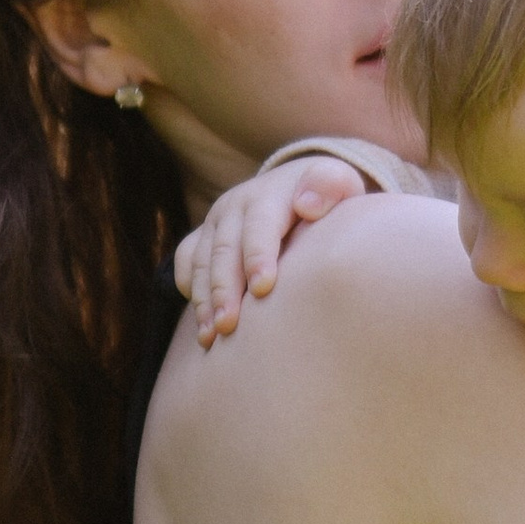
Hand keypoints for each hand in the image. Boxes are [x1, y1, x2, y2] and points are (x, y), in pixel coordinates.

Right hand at [173, 156, 370, 345]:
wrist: (301, 191)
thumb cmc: (328, 201)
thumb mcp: (338, 185)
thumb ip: (331, 187)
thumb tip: (308, 204)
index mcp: (269, 193)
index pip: (260, 224)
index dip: (258, 255)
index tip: (262, 289)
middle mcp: (236, 205)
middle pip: (224, 248)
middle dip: (224, 288)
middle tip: (229, 325)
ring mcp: (216, 222)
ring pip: (200, 260)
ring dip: (205, 300)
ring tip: (211, 337)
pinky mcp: (202, 238)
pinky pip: (186, 263)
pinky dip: (191, 293)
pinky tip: (204, 327)